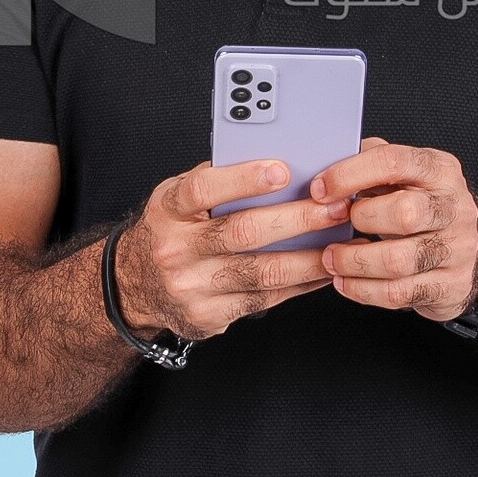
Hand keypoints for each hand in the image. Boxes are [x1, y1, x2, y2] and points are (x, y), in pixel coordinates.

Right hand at [114, 157, 349, 340]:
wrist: (136, 285)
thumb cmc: (174, 230)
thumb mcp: (180, 198)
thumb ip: (220, 180)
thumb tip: (281, 160)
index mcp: (168, 209)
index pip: (202, 189)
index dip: (243, 179)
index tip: (281, 170)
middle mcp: (175, 249)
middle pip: (242, 232)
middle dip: (297, 219)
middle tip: (335, 208)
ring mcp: (191, 287)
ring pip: (262, 272)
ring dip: (309, 257)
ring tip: (341, 241)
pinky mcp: (208, 316)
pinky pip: (265, 299)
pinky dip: (300, 284)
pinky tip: (323, 269)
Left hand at [311, 138, 477, 323]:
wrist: (462, 247)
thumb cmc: (421, 204)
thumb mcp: (404, 174)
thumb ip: (370, 162)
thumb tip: (327, 159)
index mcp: (439, 170)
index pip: (394, 162)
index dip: (350, 175)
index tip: (320, 189)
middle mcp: (452, 207)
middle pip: (404, 212)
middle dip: (361, 219)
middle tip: (336, 224)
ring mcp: (456, 248)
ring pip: (399, 260)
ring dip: (354, 261)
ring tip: (331, 259)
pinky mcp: (450, 285)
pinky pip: (399, 293)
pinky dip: (364, 290)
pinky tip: (345, 282)